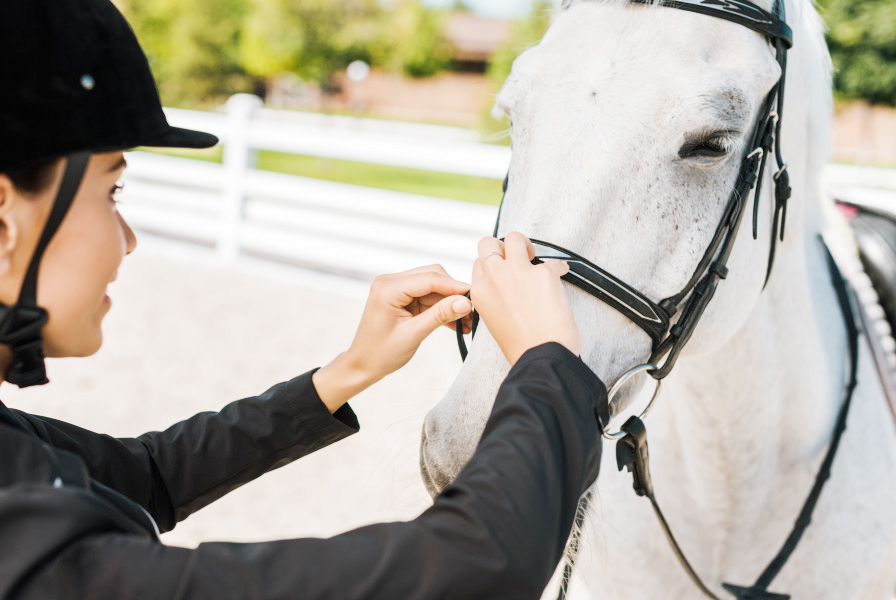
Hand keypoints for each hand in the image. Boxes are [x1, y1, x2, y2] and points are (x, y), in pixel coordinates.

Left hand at [313, 265, 472, 411]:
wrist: (363, 365)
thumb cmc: (380, 353)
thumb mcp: (413, 334)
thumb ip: (440, 315)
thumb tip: (465, 302)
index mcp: (388, 288)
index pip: (430, 279)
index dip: (455, 287)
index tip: (476, 297)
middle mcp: (391, 282)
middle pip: (433, 277)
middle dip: (454, 294)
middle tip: (472, 312)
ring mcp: (397, 289)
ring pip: (434, 288)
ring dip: (450, 303)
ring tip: (467, 323)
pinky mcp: (403, 298)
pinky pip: (428, 298)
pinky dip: (442, 309)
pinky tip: (456, 323)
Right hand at [471, 232, 581, 365]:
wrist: (541, 355)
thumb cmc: (521, 346)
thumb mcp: (494, 321)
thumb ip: (494, 299)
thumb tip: (507, 289)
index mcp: (480, 292)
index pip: (479, 263)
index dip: (492, 265)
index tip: (504, 271)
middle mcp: (494, 278)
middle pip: (488, 243)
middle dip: (502, 246)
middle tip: (516, 257)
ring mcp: (518, 272)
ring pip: (515, 238)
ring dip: (525, 244)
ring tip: (534, 256)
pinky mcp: (543, 273)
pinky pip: (553, 261)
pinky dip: (559, 268)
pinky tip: (561, 274)